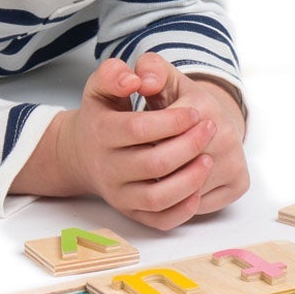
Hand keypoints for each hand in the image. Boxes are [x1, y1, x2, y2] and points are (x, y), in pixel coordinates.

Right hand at [12, 58, 215, 230]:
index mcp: (100, 133)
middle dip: (190, 145)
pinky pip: (161, 220)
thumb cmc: (103, 115)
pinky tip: (199, 188)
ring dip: (191, 180)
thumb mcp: (101, 86)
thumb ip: (114, 73)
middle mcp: (107, 168)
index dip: (173, 120)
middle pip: (154, 163)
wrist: (83, 153)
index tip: (196, 110)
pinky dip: (184, 209)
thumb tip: (137, 79)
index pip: (139, 128)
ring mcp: (119, 195)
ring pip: (158, 198)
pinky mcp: (132, 213)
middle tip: (211, 127)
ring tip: (210, 158)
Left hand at [130, 53, 248, 215]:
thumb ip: (146, 71)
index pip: (158, 135)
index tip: (133, 137)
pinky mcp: (239, 184)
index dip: (140, 141)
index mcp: (204, 106)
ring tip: (151, 172)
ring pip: (186, 189)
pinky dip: (182, 200)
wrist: (209, 121)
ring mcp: (235, 162)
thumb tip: (141, 82)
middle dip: (149, 165)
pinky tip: (172, 184)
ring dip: (164, 186)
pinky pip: (199, 205)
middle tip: (138, 158)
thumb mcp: (159, 76)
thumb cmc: (176, 101)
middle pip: (172, 165)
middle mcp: (227, 135)